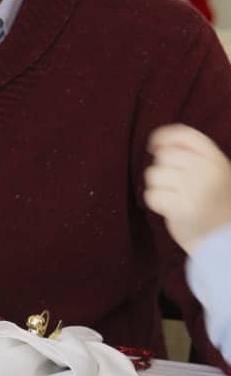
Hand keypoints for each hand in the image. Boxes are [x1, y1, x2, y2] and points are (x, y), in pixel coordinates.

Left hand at [145, 124, 230, 255]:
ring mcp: (195, 189)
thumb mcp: (216, 175)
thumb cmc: (217, 207)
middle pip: (164, 155)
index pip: (185, 135)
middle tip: (177, 187)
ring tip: (177, 199)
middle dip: (163, 169)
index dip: (164, 136)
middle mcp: (208, 171)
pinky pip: (152, 195)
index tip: (153, 146)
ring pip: (154, 174)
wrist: (227, 241)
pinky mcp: (182, 208)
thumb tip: (158, 145)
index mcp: (217, 160)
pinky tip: (172, 210)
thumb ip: (194, 157)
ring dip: (159, 187)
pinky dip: (157, 203)